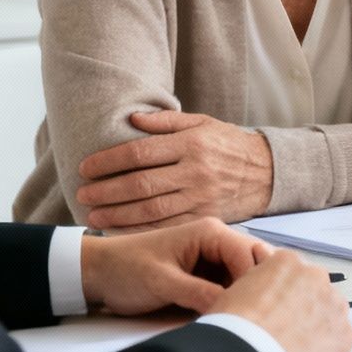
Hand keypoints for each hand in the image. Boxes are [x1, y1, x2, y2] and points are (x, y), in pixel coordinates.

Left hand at [76, 110, 273, 230]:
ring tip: (93, 217)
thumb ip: (166, 122)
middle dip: (106, 191)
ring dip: (117, 215)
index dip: (108, 161)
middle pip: (140, 184)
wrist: (269, 172)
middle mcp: (195, 171)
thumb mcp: (203, 123)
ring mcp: (201, 197)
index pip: (140, 152)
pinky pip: (168, 227)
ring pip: (151, 210)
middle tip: (82, 195)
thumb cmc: (230, 144)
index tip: (86, 168)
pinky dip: (141, 231)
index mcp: (191, 143)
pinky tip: (121, 231)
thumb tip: (131, 119)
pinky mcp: (207, 217)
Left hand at [81, 216, 273, 315]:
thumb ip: (200, 293)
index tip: (248, 313)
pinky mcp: (207, 277)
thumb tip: (234, 310)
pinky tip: (229, 319)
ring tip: (239, 322)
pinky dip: (233, 303)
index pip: (251, 257)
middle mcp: (218, 242)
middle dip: (256, 291)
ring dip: (245, 299)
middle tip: (248, 319)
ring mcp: (214, 260)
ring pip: (247, 279)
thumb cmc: (124, 269)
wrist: (96, 273)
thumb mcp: (162, 283)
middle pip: (257, 266)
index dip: (254, 285)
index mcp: (210, 232)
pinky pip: (231, 289)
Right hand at [207, 247, 351, 351]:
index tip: (274, 306)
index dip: (283, 291)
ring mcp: (335, 305)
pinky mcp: (345, 334)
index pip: (292, 272)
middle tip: (283, 327)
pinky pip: (340, 339)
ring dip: (318, 324)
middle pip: (315, 289)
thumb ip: (259, 266)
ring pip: (330, 312)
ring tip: (295, 344)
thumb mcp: (238, 285)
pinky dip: (328, 348)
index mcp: (290, 261)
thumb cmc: (235, 323)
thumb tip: (261, 250)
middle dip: (303, 305)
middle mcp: (318, 277)